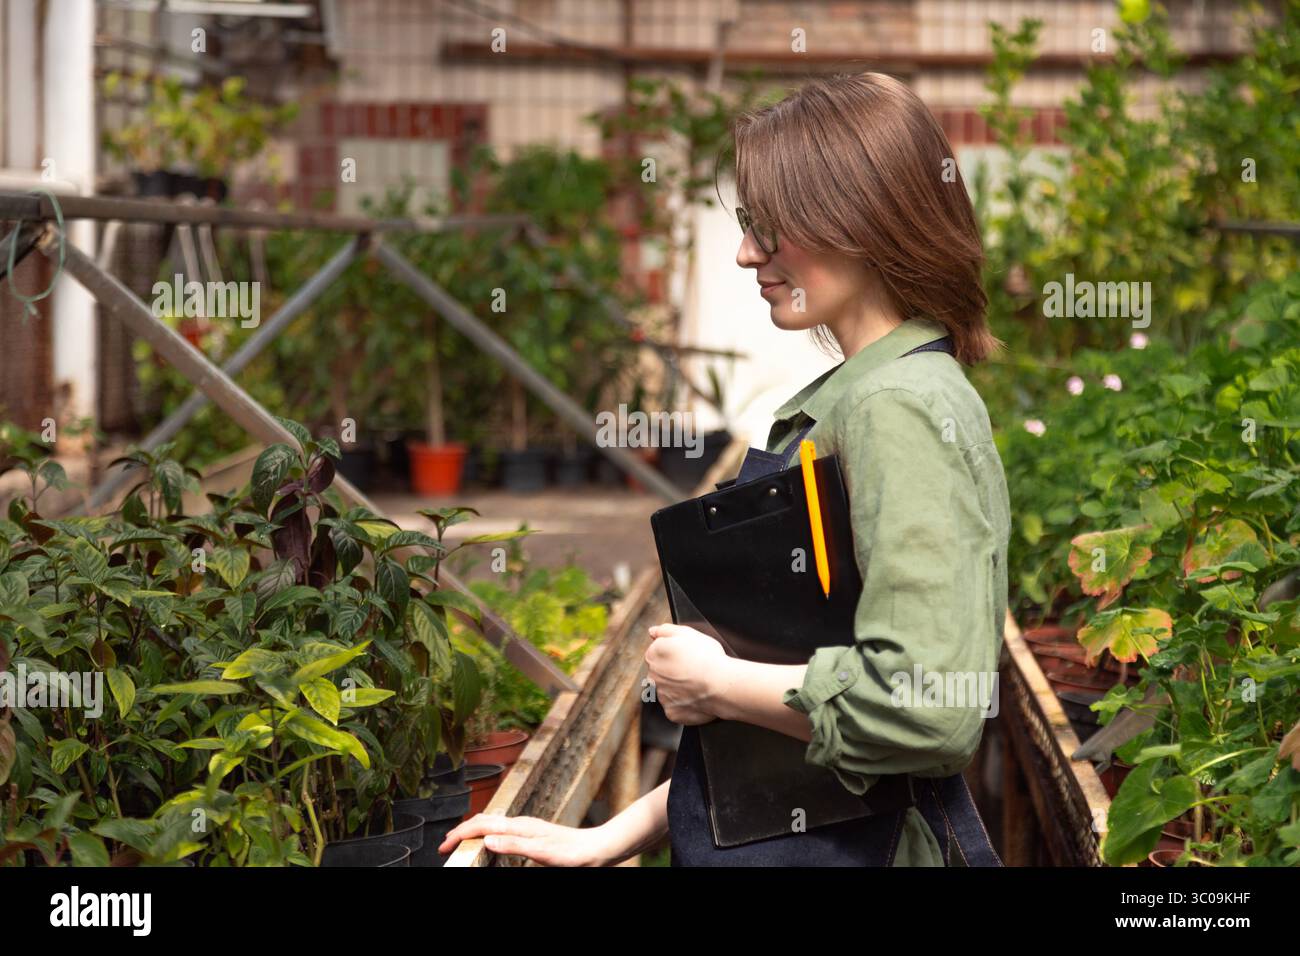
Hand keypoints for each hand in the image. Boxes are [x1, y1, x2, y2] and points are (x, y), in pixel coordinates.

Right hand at [438, 812, 620, 866]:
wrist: (596, 848)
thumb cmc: (572, 853)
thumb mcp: (541, 852)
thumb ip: (514, 845)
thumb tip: (486, 840)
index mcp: (519, 826)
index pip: (481, 826)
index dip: (459, 834)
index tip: (443, 846)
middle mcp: (521, 823)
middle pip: (483, 820)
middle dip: (462, 830)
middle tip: (446, 844)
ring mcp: (527, 827)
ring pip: (492, 823)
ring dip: (474, 830)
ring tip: (462, 841)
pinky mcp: (533, 833)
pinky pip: (502, 829)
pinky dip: (487, 833)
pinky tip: (491, 841)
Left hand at [645, 623, 734, 724]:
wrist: (721, 684)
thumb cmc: (708, 658)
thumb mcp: (687, 632)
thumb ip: (665, 630)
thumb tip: (653, 631)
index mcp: (654, 654)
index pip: (656, 653)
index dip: (673, 653)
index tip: (685, 656)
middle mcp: (653, 675)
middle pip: (660, 672)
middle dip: (673, 671)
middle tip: (692, 669)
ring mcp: (661, 695)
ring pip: (667, 690)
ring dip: (678, 688)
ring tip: (696, 683)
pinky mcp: (671, 711)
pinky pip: (675, 707)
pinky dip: (684, 704)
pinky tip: (696, 696)